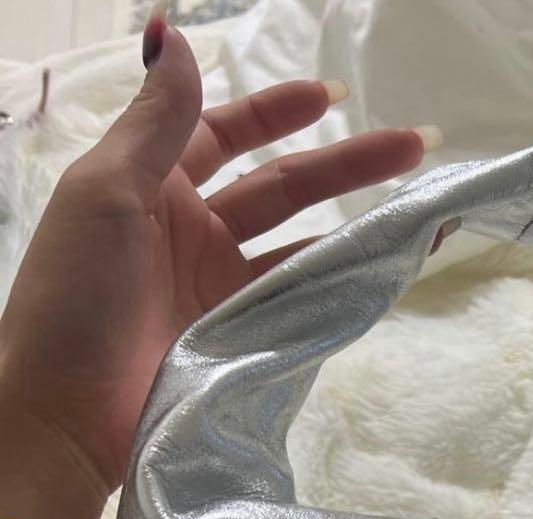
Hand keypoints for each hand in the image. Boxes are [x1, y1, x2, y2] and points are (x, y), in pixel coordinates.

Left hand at [0, 12, 445, 518]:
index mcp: (151, 184)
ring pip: (302, 244)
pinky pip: (300, 298)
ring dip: (358, 227)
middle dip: (348, 164)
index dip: (278, 112)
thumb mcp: (106, 193)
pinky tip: (383, 269)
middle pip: (282, 187)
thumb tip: (173, 31)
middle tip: (416, 146)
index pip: (224, 133)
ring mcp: (219, 288)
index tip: (334, 97)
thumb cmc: (76, 298)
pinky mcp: (242, 336)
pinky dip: (342, 282)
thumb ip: (155, 119)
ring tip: (420, 214)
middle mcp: (191, 231)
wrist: (66, 419)